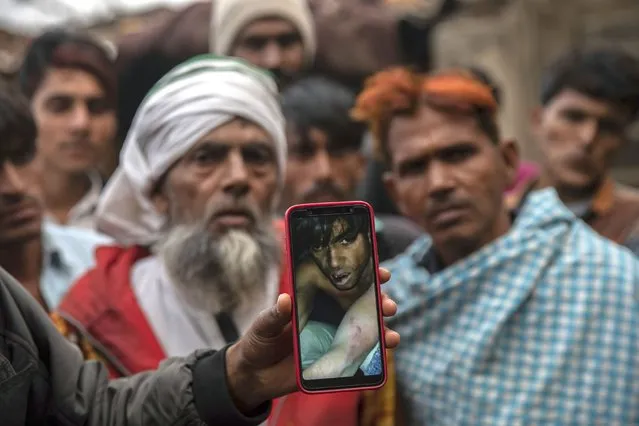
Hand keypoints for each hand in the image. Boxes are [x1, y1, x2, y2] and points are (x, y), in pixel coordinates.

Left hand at [225, 267, 399, 413]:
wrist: (253, 376)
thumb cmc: (258, 342)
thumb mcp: (262, 326)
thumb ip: (274, 315)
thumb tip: (286, 300)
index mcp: (315, 303)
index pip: (344, 285)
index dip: (365, 277)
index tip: (381, 273)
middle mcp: (328, 319)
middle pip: (362, 307)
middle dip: (381, 304)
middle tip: (388, 305)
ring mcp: (333, 341)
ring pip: (365, 333)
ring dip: (383, 332)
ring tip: (391, 337)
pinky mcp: (332, 364)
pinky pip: (358, 359)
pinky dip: (375, 358)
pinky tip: (384, 356)